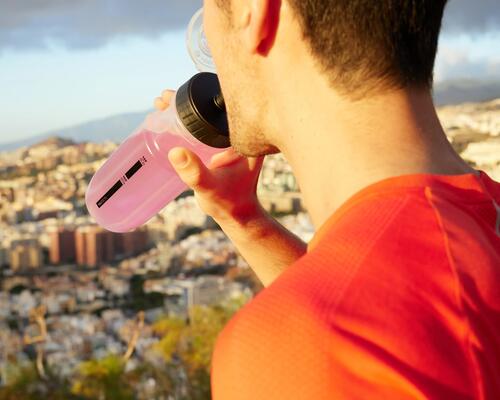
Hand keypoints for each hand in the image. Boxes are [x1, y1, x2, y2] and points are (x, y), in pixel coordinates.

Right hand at [154, 90, 265, 223]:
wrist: (236, 213)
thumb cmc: (228, 201)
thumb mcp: (210, 187)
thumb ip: (195, 173)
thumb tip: (175, 152)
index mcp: (245, 137)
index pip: (220, 107)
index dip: (196, 99)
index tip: (173, 98)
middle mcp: (240, 134)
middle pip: (210, 108)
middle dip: (185, 100)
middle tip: (163, 99)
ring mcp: (231, 139)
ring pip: (206, 116)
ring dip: (184, 109)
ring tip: (162, 105)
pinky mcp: (222, 146)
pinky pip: (204, 127)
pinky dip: (187, 122)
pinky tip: (169, 120)